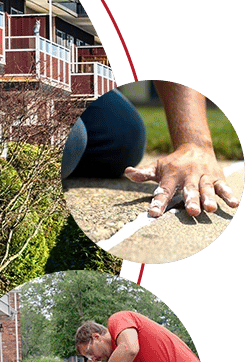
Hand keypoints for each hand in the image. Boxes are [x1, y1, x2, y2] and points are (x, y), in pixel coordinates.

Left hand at [125, 143, 239, 217]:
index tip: (154, 214)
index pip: (163, 190)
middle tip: (193, 211)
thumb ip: (144, 173)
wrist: (195, 147)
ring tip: (211, 209)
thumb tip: (127, 172)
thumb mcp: (157, 167)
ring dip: (210, 198)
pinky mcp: (217, 178)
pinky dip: (229, 194)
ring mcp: (204, 177)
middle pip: (190, 190)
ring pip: (207, 189)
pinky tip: (234, 204)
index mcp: (171, 176)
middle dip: (192, 200)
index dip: (158, 202)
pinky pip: (224, 187)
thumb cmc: (173, 164)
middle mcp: (189, 176)